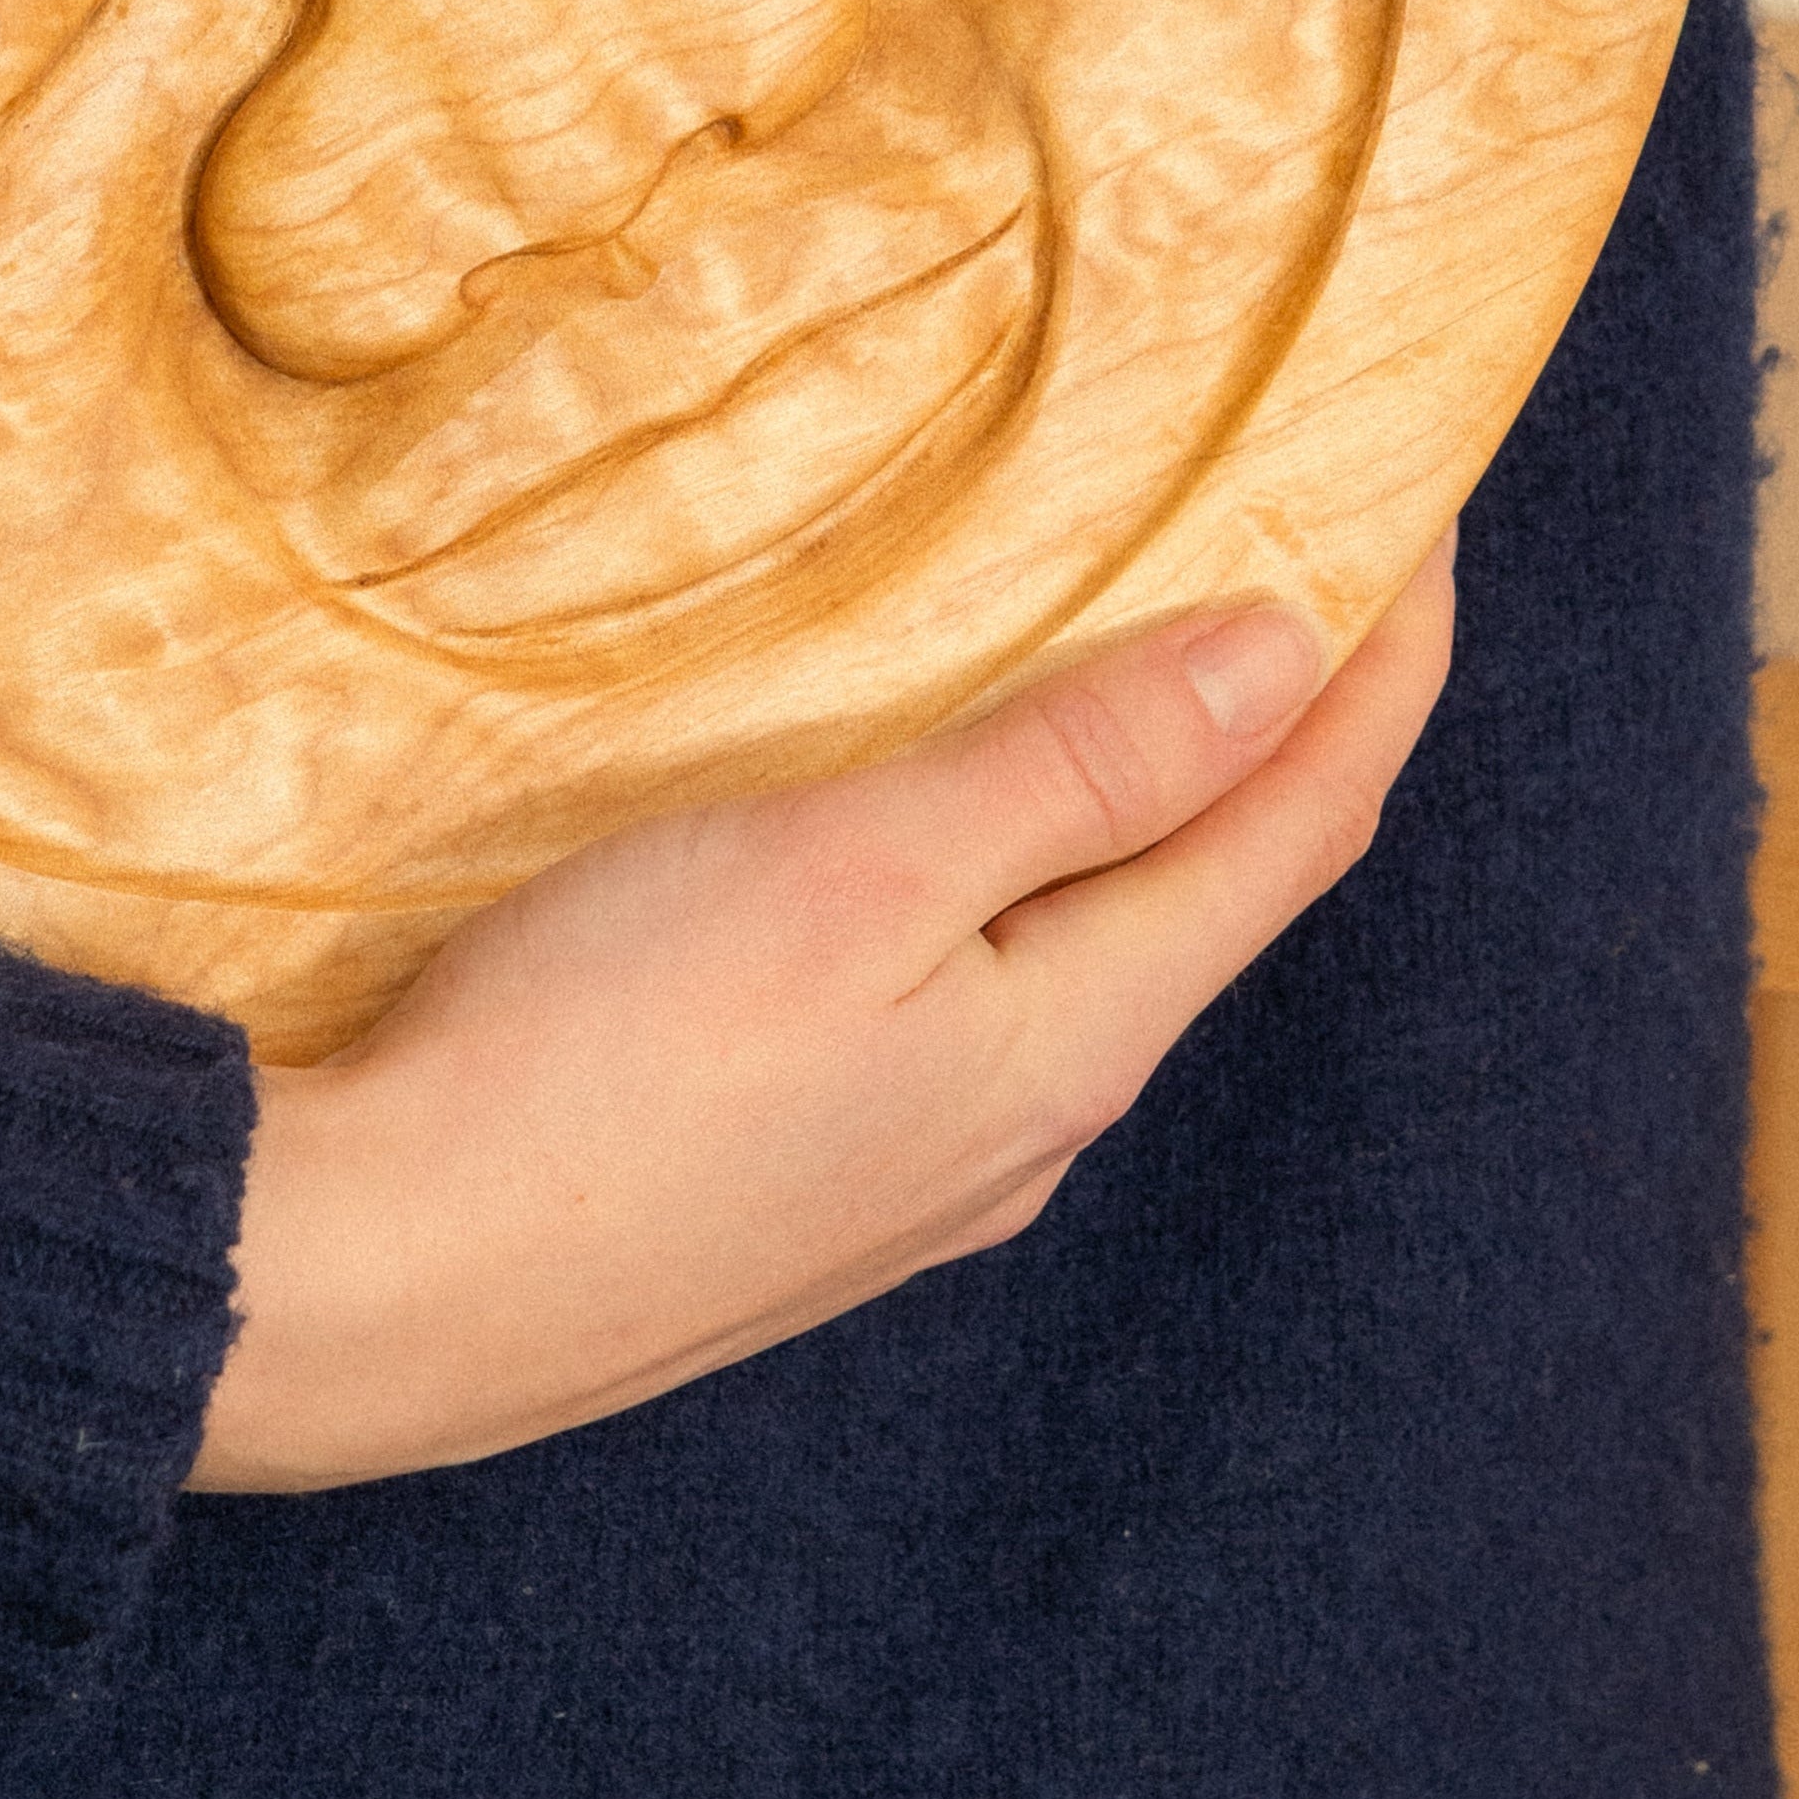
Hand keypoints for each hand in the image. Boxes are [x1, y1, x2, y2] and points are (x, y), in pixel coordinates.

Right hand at [187, 529, 1457, 1489]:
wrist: (374, 1287)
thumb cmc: (598, 1063)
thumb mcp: (857, 873)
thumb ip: (1074, 770)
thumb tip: (1285, 659)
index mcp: (1069, 1040)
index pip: (1297, 825)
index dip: (1384, 665)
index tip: (1424, 511)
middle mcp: (1024, 1120)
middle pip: (1207, 893)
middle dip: (1278, 726)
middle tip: (1297, 552)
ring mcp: (907, 1167)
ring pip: (1081, 950)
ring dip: (1136, 802)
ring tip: (1120, 661)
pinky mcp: (792, 1177)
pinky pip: (964, 995)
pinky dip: (1008, 874)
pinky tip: (924, 836)